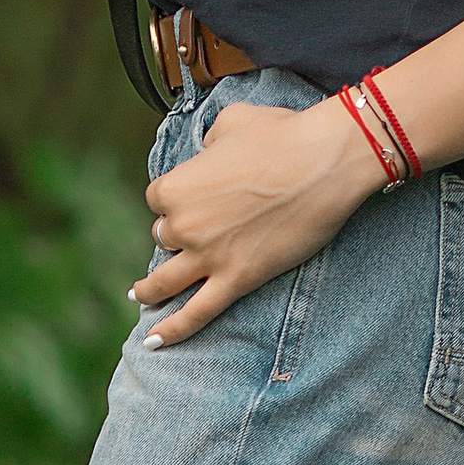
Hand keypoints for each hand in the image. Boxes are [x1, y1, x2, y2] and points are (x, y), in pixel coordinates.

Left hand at [131, 96, 388, 343]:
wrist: (324, 162)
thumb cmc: (281, 134)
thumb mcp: (231, 123)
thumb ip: (208, 141)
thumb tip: (209, 153)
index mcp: (176, 186)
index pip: (158, 199)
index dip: (178, 197)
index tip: (197, 194)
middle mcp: (184, 224)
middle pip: (165, 237)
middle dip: (179, 233)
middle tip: (203, 228)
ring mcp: (209, 256)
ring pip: (166, 281)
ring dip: (150, 290)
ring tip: (139, 295)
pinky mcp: (237, 279)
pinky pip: (197, 313)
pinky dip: (174, 330)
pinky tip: (154, 342)